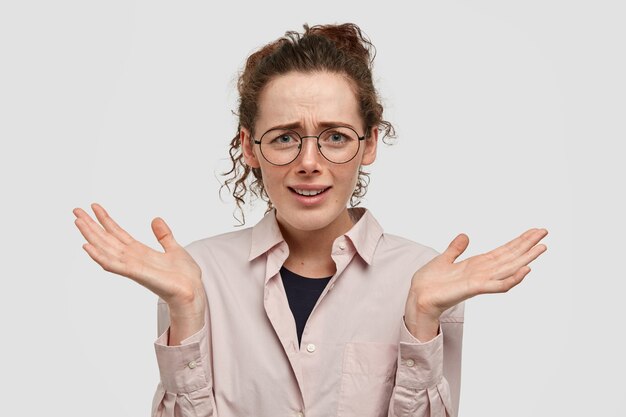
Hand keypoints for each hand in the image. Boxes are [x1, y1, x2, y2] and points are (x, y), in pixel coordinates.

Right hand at [73, 203, 204, 318]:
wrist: (193, 291)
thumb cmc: (184, 276)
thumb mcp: (174, 248)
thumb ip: (164, 236)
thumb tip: (156, 219)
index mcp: (140, 252)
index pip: (118, 233)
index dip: (106, 220)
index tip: (94, 206)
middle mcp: (132, 258)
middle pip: (107, 239)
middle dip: (91, 225)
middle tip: (76, 210)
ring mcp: (132, 266)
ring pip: (106, 248)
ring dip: (91, 236)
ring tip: (78, 221)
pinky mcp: (137, 274)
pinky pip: (114, 264)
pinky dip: (100, 256)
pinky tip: (88, 247)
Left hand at [404, 228, 547, 339]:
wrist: (418, 296)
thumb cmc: (430, 282)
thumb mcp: (444, 259)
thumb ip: (456, 249)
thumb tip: (465, 236)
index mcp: (477, 264)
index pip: (503, 251)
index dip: (518, 241)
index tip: (533, 231)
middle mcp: (483, 272)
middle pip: (510, 256)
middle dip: (527, 245)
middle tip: (545, 232)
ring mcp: (480, 280)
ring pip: (509, 268)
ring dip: (526, 258)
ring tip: (542, 247)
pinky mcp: (474, 288)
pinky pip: (497, 285)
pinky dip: (512, 278)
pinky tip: (525, 270)